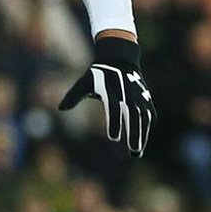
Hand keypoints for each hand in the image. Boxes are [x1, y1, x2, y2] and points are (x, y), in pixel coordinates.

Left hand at [58, 35, 153, 156]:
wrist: (119, 59)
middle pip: (134, 115)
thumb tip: (61, 108)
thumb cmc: (98, 75)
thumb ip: (74, 96)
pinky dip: (147, 128)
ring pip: (144, 118)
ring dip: (142, 135)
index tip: (113, 137)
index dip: (115, 122)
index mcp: (112, 91)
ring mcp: (139, 97)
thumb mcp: (85, 82)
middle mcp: (128, 95)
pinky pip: (149, 115)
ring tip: (136, 152)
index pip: (115, 109)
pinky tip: (141, 143)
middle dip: (135, 132)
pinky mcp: (146, 100)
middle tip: (133, 149)